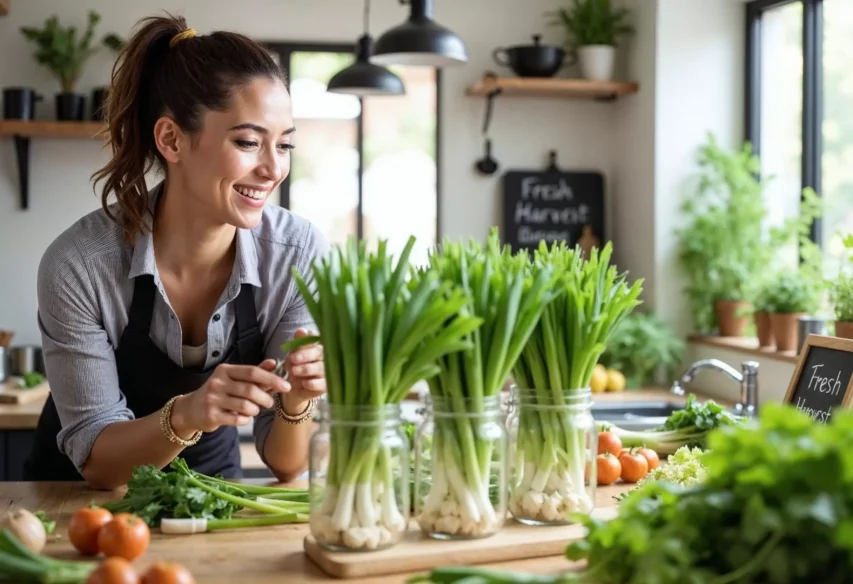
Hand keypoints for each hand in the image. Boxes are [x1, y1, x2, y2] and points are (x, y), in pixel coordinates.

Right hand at [171, 362, 290, 434]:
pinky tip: (244, 418)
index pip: (253, 372)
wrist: (192, 410)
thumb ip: (255, 372)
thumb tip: (274, 362)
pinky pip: (237, 419)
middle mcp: (217, 382)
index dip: (272, 379)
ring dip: (255, 410)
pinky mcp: (210, 415)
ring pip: (246, 406)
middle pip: (251, 390)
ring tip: (254, 410)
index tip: (287, 386)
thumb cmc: (220, 392)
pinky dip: (245, 420)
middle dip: (266, 398)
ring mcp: (212, 399)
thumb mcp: (234, 379)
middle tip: (270, 403)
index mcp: (225, 370)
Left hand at [283, 328, 326, 414]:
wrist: (294, 388)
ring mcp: (329, 371)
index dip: (310, 336)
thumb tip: (301, 331)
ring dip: (304, 369)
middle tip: (293, 358)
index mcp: (320, 345)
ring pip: (320, 368)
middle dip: (305, 355)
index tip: (301, 335)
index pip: (318, 337)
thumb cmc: (296, 366)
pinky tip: (300, 382)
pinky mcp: (327, 385)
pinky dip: (308, 382)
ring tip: (293, 371)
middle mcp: (328, 357)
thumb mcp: (294, 353)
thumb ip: (298, 343)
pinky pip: (319, 383)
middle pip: (320, 352)